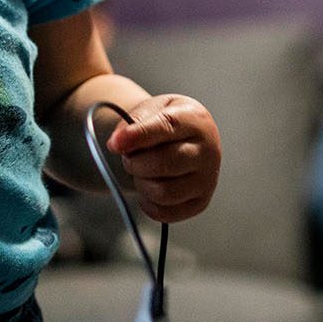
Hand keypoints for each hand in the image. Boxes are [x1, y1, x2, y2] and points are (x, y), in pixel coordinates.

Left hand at [105, 94, 220, 222]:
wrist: (188, 138)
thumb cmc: (168, 125)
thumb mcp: (154, 108)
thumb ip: (135, 120)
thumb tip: (117, 143)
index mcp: (195, 120)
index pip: (166, 127)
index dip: (137, 136)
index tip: (115, 143)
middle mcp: (207, 151)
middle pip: (163, 164)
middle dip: (135, 162)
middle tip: (129, 156)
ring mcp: (206, 179)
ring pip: (163, 192)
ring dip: (141, 183)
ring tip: (141, 171)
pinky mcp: (199, 203)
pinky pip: (164, 213)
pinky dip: (147, 203)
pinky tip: (149, 186)